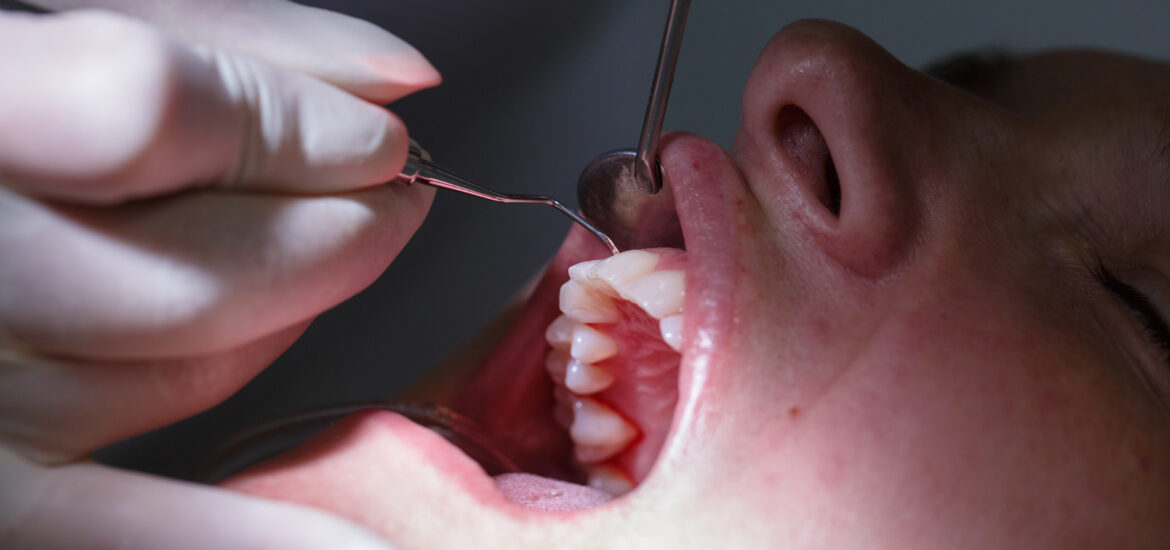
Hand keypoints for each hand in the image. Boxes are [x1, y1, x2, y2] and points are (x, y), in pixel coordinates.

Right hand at [0, 2, 437, 546]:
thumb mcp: (50, 28)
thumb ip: (214, 38)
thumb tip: (392, 80)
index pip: (146, 114)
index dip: (298, 130)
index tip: (378, 141)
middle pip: (194, 277)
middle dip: (337, 239)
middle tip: (387, 209)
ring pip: (178, 374)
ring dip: (283, 321)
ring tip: (298, 270)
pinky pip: (110, 532)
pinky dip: (247, 537)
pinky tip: (365, 546)